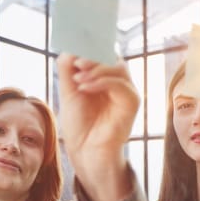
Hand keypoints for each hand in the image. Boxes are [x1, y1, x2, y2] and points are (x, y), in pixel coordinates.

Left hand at [57, 53, 138, 200]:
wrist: (84, 152)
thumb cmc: (79, 126)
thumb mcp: (68, 93)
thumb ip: (67, 71)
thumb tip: (69, 49)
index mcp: (104, 79)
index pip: (102, 54)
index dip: (90, 48)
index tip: (74, 49)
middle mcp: (117, 84)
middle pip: (112, 57)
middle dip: (93, 57)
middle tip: (76, 63)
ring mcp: (126, 93)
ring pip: (119, 68)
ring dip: (97, 69)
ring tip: (77, 79)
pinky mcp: (131, 104)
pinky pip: (121, 85)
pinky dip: (102, 82)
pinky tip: (84, 87)